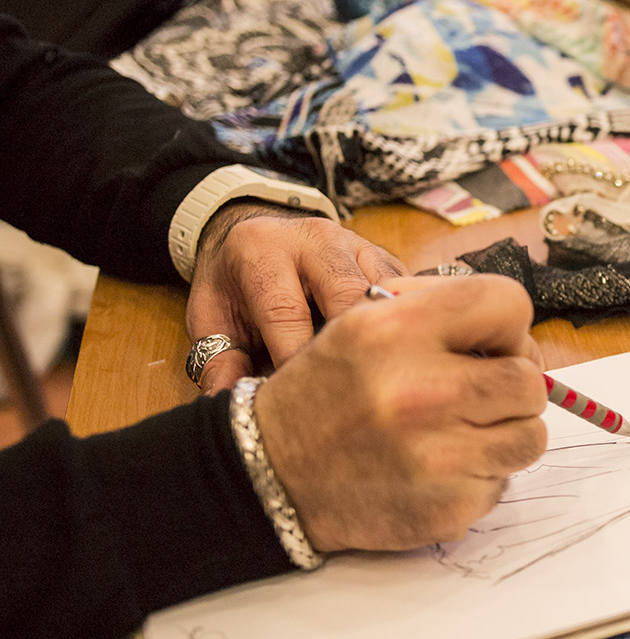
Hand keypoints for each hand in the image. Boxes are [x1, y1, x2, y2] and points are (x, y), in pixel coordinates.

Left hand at [185, 202, 405, 394]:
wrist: (258, 232)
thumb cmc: (236, 283)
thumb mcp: (212, 316)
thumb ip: (219, 360)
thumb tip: (229, 406)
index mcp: (263, 249)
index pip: (286, 313)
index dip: (297, 361)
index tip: (302, 404)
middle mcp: (314, 238)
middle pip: (348, 298)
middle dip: (354, 351)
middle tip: (353, 398)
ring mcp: (357, 245)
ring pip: (387, 296)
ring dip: (389, 341)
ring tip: (383, 384)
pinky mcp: (386, 257)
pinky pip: (408, 296)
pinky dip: (408, 329)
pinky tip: (400, 361)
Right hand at [255, 276, 547, 552]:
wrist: (273, 475)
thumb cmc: (329, 394)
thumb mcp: (361, 323)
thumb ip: (438, 310)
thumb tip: (515, 331)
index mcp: (396, 330)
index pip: (509, 304)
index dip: (506, 326)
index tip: (488, 346)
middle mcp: (420, 392)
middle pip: (529, 379)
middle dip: (511, 385)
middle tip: (477, 394)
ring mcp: (438, 456)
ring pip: (530, 436)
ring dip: (505, 434)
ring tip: (460, 432)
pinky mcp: (450, 506)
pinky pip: (503, 483)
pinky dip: (480, 477)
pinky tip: (437, 469)